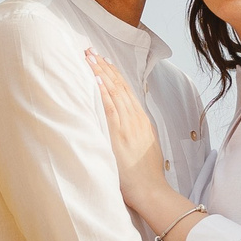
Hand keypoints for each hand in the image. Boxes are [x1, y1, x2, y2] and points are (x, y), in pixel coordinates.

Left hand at [85, 51, 171, 218]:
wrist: (151, 189)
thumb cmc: (145, 174)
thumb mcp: (145, 146)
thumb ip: (135, 132)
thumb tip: (124, 125)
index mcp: (141, 120)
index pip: (126, 90)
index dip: (114, 74)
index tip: (103, 61)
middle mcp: (136, 119)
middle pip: (119, 86)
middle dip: (104, 67)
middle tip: (91, 51)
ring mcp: (128, 125)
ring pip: (114, 92)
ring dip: (101, 73)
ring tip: (89, 58)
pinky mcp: (120, 135)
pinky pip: (111, 108)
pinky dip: (104, 93)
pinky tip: (96, 80)